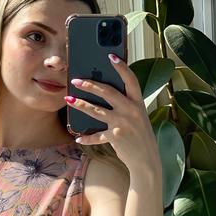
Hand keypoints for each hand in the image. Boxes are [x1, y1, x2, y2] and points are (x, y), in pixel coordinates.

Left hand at [64, 54, 161, 180]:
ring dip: (81, 105)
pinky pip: (97, 136)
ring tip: (69, 100)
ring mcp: (122, 123)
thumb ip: (126, 105)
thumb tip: (105, 95)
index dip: (121, 67)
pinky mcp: (114, 137)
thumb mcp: (138, 117)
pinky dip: (87, 138)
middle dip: (90, 85)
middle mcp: (131, 110)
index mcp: (138, 102)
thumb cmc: (140, 136)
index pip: (130, 80)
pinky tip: (78, 138)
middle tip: (76, 80)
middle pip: (108, 92)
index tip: (110, 56)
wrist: (146, 159)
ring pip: (97, 111)